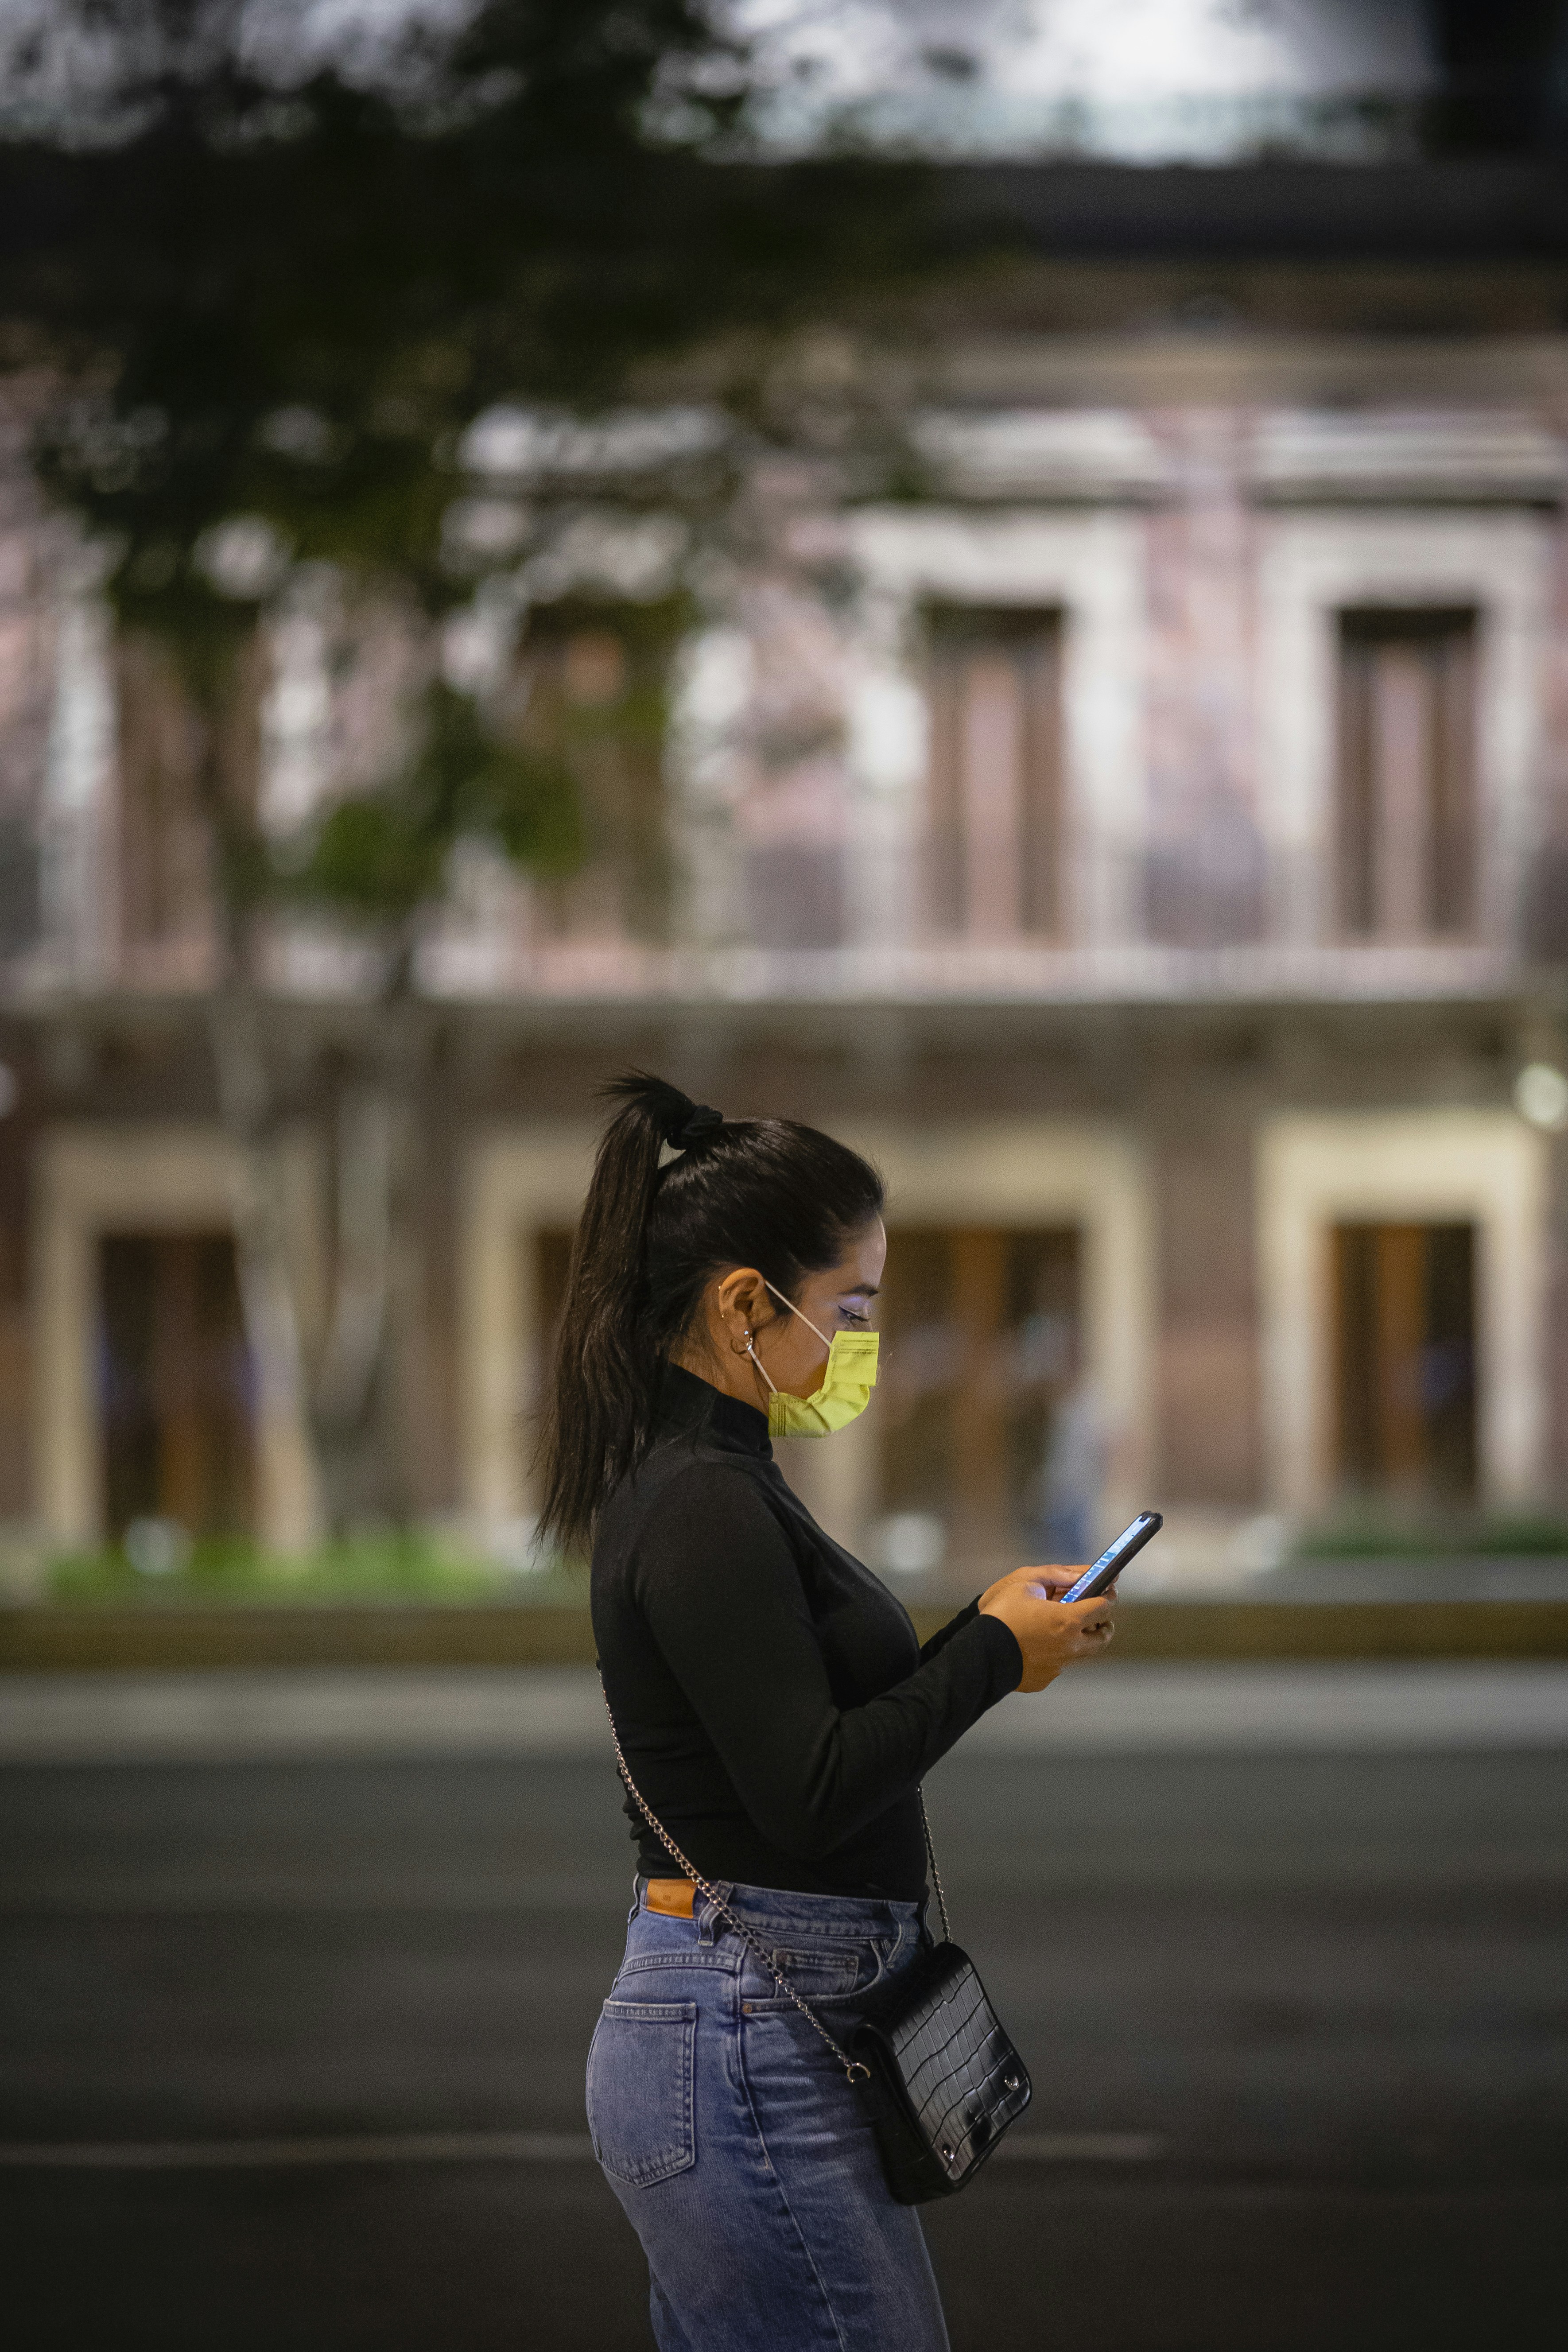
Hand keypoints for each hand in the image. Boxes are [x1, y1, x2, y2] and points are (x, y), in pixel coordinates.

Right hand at [978, 1562, 1115, 1693]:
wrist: (979, 1653)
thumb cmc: (1001, 1615)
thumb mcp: (1023, 1583)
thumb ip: (1055, 1575)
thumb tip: (1079, 1575)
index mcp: (1068, 1620)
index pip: (1103, 1608)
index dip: (1107, 1597)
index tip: (1107, 1593)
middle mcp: (1069, 1646)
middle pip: (1102, 1637)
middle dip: (1104, 1625)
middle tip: (1099, 1617)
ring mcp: (1059, 1666)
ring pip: (1080, 1652)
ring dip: (1078, 1640)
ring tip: (1062, 1629)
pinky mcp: (1045, 1679)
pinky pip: (1057, 1664)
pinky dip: (1054, 1654)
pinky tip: (1037, 1646)